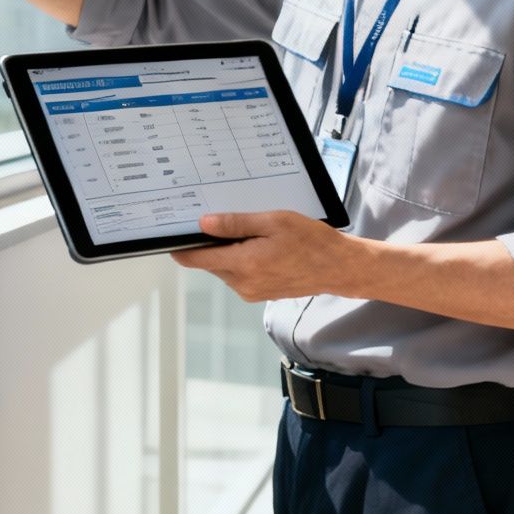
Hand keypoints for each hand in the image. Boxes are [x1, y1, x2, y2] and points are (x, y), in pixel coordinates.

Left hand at [169, 211, 356, 302]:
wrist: (339, 267)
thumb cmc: (311, 242)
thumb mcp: (272, 222)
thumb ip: (235, 224)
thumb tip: (203, 224)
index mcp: (244, 265)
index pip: (195, 259)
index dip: (181, 245)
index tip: (174, 231)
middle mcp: (243, 284)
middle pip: (208, 261)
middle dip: (210, 242)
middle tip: (222, 220)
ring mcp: (250, 291)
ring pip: (223, 267)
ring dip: (228, 250)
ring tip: (250, 232)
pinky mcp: (258, 293)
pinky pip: (238, 273)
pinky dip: (241, 259)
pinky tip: (259, 245)